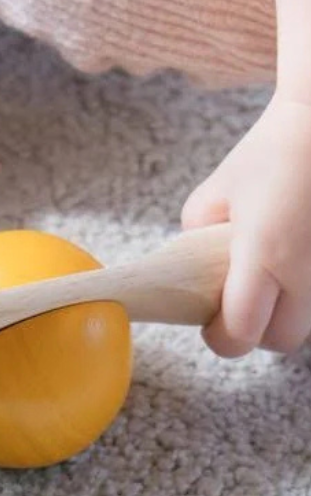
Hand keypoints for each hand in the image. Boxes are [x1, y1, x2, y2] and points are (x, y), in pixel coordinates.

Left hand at [181, 92, 310, 355]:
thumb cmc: (268, 154)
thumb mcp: (214, 194)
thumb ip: (196, 240)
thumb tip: (199, 274)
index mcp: (265, 254)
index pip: (241, 332)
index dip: (220, 337)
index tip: (210, 323)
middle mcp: (306, 271)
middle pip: (281, 341)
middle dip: (255, 330)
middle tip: (239, 300)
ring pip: (306, 323)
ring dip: (284, 311)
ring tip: (269, 272)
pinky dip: (304, 290)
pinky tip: (292, 256)